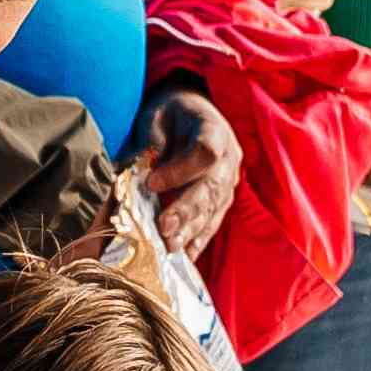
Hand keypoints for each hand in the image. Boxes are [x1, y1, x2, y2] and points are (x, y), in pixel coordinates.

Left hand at [133, 87, 241, 263]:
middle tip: (164, 229)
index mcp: (214, 130)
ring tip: (171, 247)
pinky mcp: (222, 201)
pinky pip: (212, 222)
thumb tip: (141, 174)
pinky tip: (185, 255)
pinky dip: (198, 240)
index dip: (181, 169)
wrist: (191, 114)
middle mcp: (229, 158)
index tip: (152, 181)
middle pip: (211, 188)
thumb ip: (153, 144)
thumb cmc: (170, 114)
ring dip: (191, 231)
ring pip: (213, 209)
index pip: (205, 151)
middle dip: (187, 211)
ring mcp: (228, 182)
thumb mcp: (157, 117)